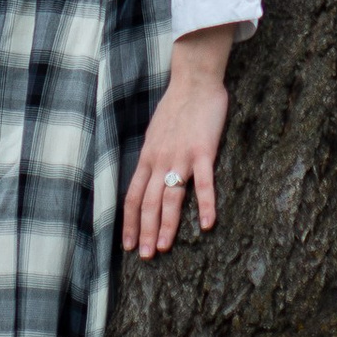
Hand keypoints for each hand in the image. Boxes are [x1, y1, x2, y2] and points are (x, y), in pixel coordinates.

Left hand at [122, 27, 234, 257]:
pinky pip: (204, 183)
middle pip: (148, 203)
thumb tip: (149, 178)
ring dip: (166, 226)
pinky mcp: (202, 151)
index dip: (129, 222)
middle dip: (145, 232)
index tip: (127, 245)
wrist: (194, 81)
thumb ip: (153, 156)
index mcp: (147, 157)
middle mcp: (159, 160)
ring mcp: (180, 157)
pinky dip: (205, 205)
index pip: (132, 196)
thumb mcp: (156, 133)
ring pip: (170, 198)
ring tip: (164, 248)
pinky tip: (208, 224)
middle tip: (145, 256)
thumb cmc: (177, 107)